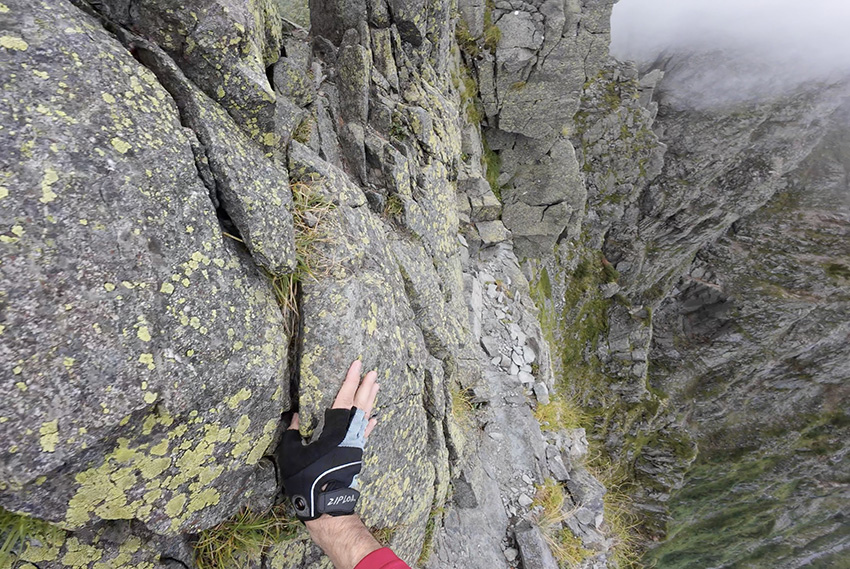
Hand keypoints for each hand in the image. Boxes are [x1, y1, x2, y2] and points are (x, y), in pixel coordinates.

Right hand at [272, 360, 379, 520]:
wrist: (325, 504)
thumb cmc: (306, 479)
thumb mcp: (291, 454)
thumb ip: (292, 434)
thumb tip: (294, 417)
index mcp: (335, 429)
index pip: (344, 398)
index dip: (351, 379)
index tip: (357, 364)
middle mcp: (349, 434)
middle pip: (361, 404)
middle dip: (366, 386)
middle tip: (373, 371)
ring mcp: (355, 444)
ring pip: (365, 416)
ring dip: (370, 400)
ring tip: (376, 386)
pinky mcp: (356, 454)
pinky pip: (364, 433)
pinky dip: (369, 423)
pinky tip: (375, 418)